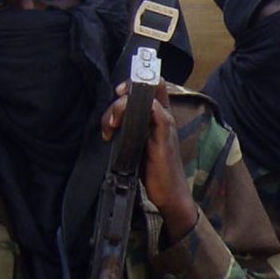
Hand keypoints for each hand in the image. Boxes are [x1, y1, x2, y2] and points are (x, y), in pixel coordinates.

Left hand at [108, 84, 195, 239]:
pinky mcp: (164, 139)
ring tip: (110, 125)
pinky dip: (145, 108)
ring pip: (146, 99)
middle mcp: (163, 117)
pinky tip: (129, 116)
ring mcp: (165, 126)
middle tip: (109, 120)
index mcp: (157, 116)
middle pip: (146, 88)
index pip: (148, 87)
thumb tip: (110, 120)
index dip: (131, 83)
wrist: (170, 195)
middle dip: (121, 96)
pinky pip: (158, 114)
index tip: (116, 94)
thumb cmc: (154, 172)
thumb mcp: (138, 145)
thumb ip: (129, 129)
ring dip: (123, 105)